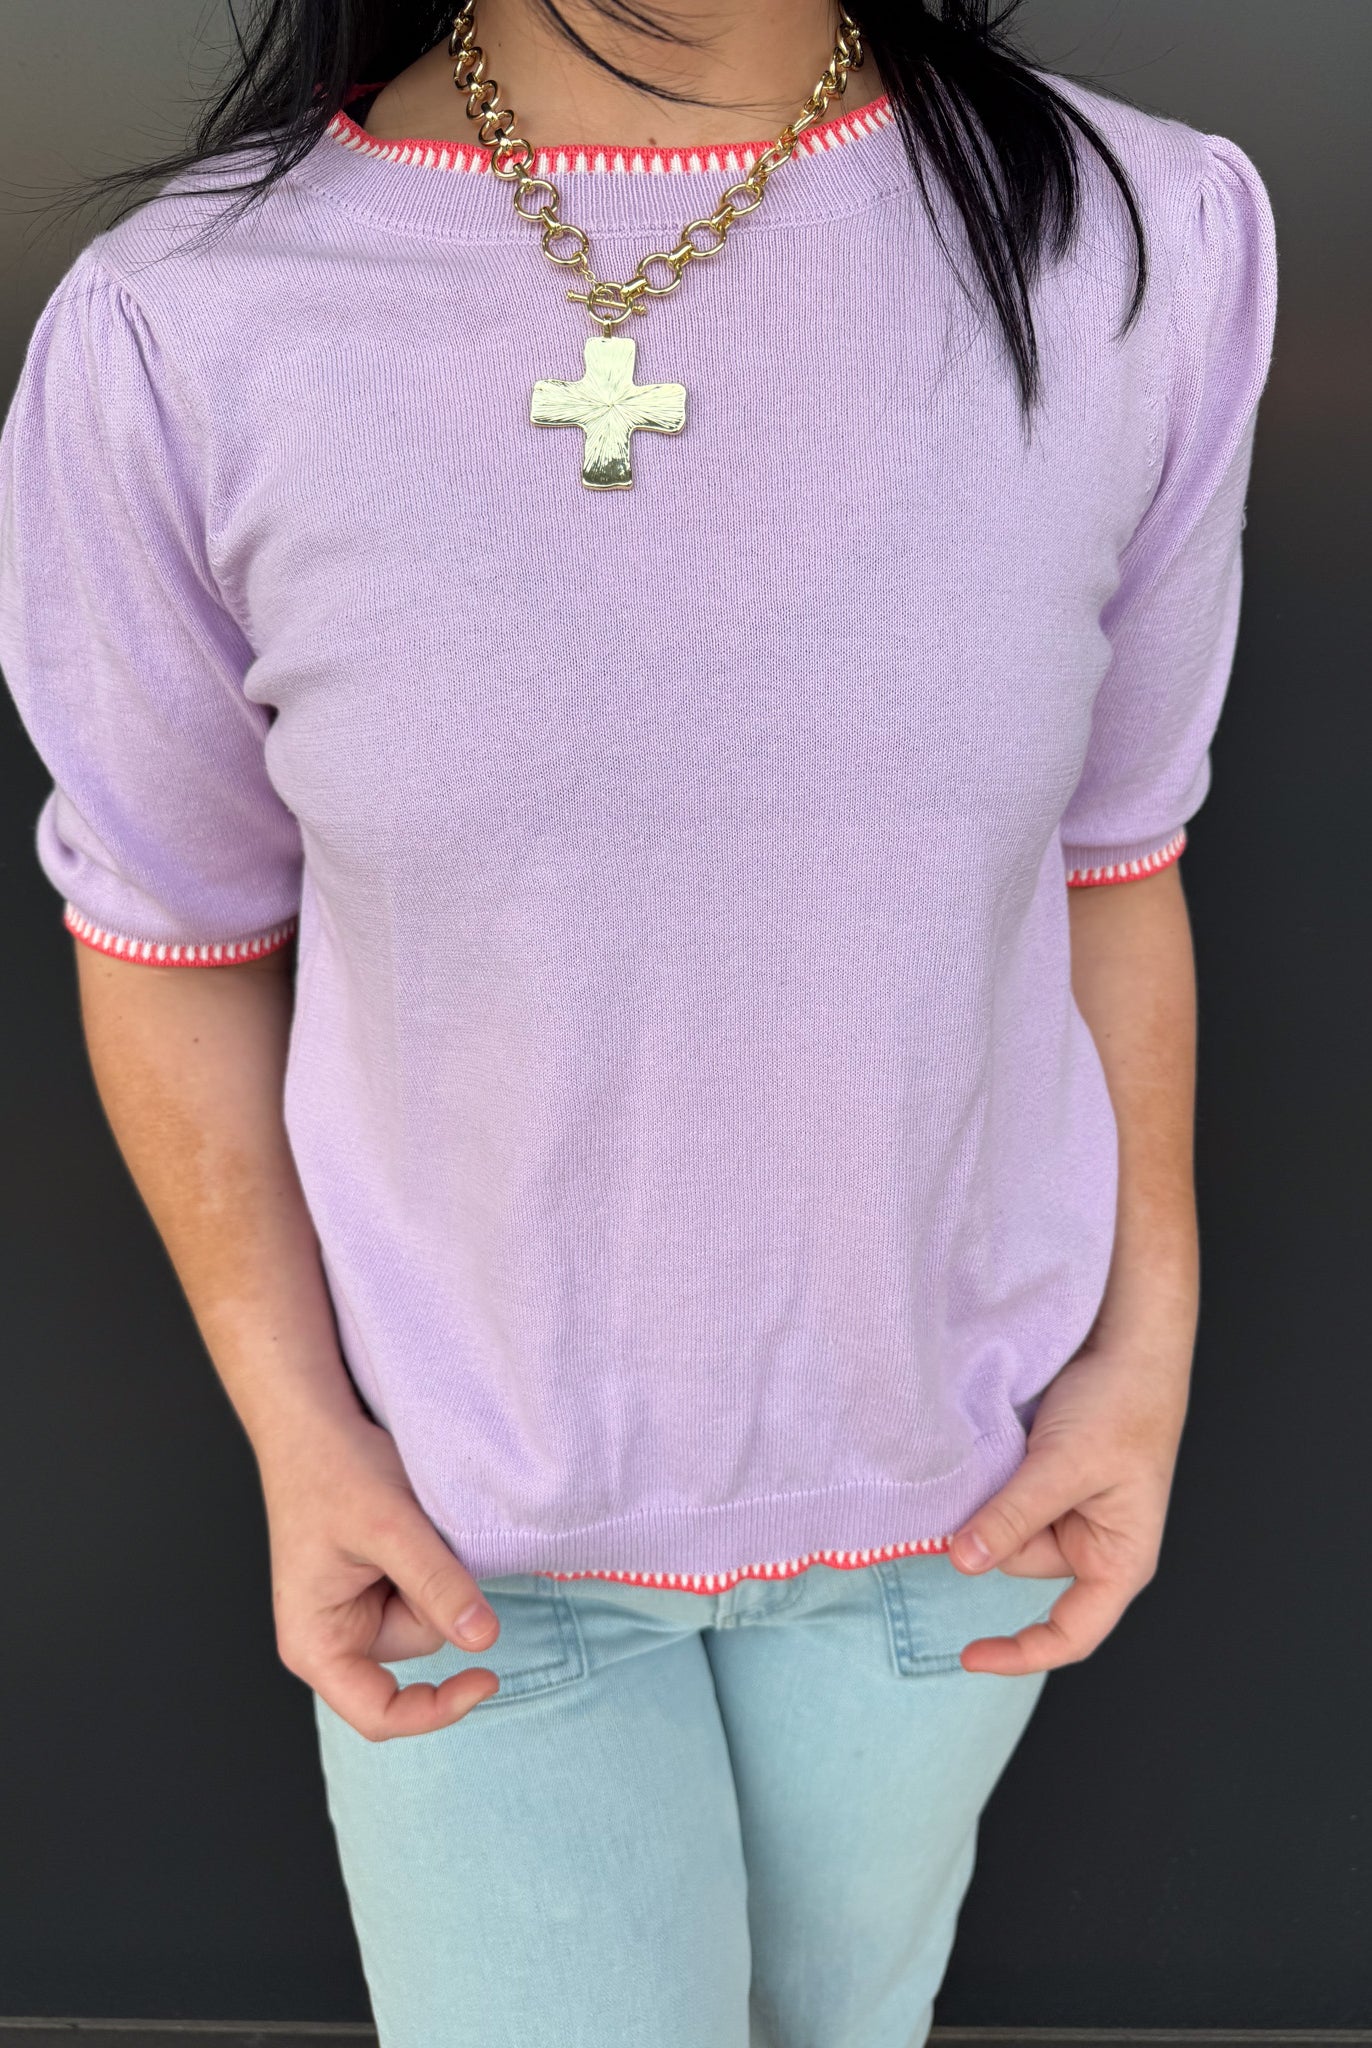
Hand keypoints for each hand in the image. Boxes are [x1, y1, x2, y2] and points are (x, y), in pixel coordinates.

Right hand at [258, 1409, 500, 1740]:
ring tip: (405, 1522)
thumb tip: (484, 1640)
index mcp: (315, 1644)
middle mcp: (334, 1637)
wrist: (314, 1422)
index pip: (381, 1714)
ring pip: (432, 1613)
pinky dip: (433, 1559)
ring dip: (436, 1569)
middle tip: (411, 1536)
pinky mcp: (379, 1585)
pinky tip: (409, 1525)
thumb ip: (436, 1585)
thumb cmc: (332, 1469)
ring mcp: (358, 1611)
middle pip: (420, 1646)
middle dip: (433, 1595)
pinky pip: (429, 1587)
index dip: (437, 1710)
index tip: (489, 1677)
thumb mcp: (390, 1527)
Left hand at [949, 1329, 1192, 1675]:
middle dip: (1000, 1527)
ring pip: (1004, 1528)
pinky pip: (1002, 1498)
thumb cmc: (1123, 1404)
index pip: (1070, 1634)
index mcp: (1120, 1560)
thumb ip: (1014, 1516)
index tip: (968, 1656)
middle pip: (1020, 1565)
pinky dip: (992, 1480)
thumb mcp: (1064, 1465)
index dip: (1020, 1653)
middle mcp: (1093, 1544)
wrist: (1127, 1339)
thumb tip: (963, 1563)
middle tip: (1006, 1471)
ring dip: (992, 1496)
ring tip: (1016, 1446)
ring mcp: (1067, 1512)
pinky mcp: (1044, 1481)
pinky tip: (1004, 1445)